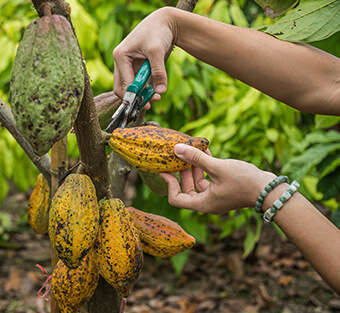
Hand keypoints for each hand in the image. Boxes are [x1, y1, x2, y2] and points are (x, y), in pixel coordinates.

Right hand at [113, 7, 175, 101]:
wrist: (164, 23)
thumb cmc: (157, 32)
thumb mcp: (157, 52)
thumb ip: (158, 72)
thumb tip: (160, 91)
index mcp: (120, 56)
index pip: (124, 83)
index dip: (134, 95)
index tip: (147, 103)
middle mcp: (121, 62)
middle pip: (122, 88)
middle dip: (135, 98)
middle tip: (150, 104)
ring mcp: (128, 65)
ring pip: (130, 87)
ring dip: (141, 94)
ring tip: (157, 98)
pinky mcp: (136, 68)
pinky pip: (138, 83)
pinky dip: (145, 89)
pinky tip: (156, 92)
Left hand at [160, 144, 275, 213]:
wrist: (269, 189)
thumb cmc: (243, 181)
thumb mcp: (217, 167)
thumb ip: (196, 158)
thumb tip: (177, 148)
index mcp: (202, 203)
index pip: (176, 198)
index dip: (169, 184)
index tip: (165, 169)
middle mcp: (207, 202)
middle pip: (187, 188)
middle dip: (183, 171)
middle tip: (179, 154)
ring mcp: (216, 195)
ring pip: (199, 181)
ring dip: (194, 165)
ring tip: (192, 149)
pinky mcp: (224, 188)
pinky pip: (210, 177)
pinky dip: (206, 166)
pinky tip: (205, 150)